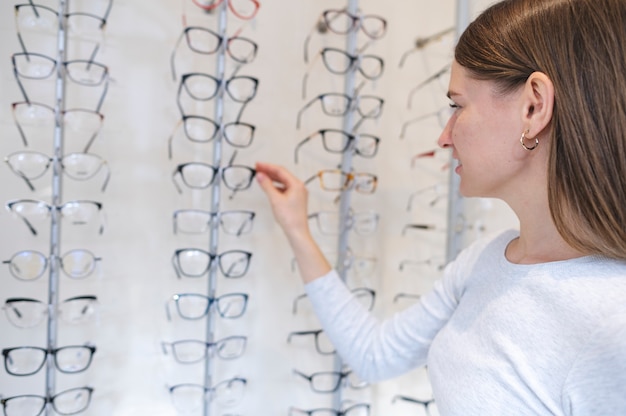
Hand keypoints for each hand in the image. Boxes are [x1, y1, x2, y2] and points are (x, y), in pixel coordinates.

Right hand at [255, 161, 330, 282]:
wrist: (297, 231)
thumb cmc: (290, 218)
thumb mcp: (275, 199)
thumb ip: (267, 185)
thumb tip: (260, 176)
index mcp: (297, 185)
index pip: (280, 171)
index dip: (268, 167)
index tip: (258, 165)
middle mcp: (299, 187)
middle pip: (282, 175)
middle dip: (269, 171)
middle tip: (258, 168)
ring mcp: (298, 193)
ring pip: (283, 182)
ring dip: (272, 178)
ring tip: (261, 176)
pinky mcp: (295, 200)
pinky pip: (284, 188)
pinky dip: (276, 186)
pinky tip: (269, 187)